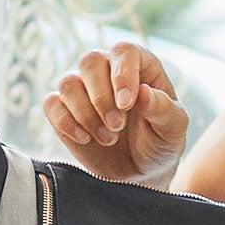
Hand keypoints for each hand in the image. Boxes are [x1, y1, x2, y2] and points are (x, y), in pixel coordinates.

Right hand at [41, 43, 187, 183]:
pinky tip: (86, 139)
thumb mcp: (172, 130)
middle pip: (90, 60)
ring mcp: (83, 89)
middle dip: (101, 98)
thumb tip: (143, 92)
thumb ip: (163, 109)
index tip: (127, 105)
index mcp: (139, 65)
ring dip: (86, 114)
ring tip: (108, 138)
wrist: (139, 172)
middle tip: (117, 126)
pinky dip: (65, 122)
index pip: (123, 51)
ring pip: (68, 83)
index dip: (122, 75)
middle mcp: (107, 70)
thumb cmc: (159, 143)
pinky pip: (51, 104)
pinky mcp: (63, 110)